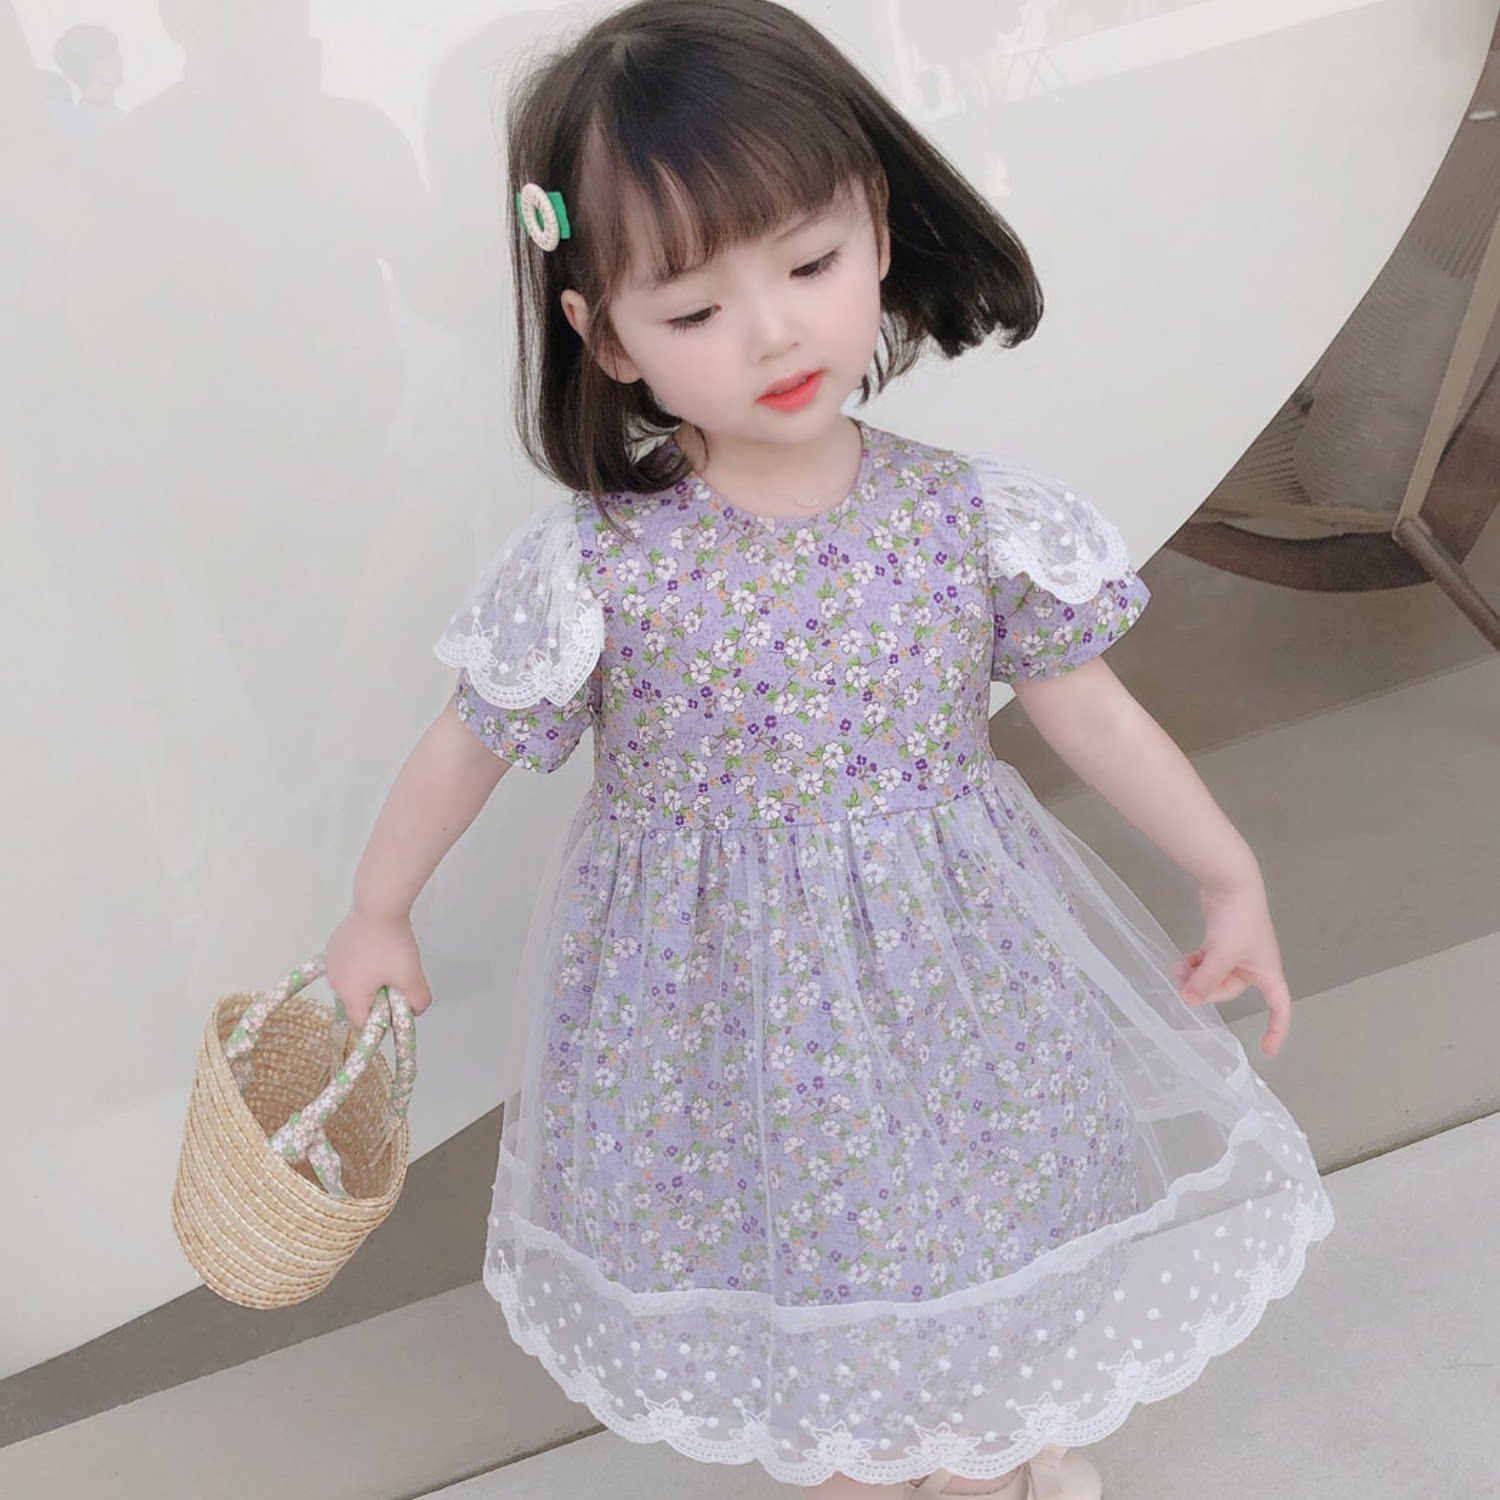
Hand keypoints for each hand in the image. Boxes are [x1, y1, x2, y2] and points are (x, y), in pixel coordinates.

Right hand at [324, 907, 433, 1030]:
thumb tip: (414, 1010)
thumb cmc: (392, 945)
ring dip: (368, 980)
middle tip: (395, 981)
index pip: (362, 1024)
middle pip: (356, 1002)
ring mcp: (331, 963)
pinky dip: (360, 964)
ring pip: (351, 983)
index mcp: (350, 995)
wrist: (378, 906)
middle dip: (376, 998)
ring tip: (386, 962)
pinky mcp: (332, 946)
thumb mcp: (413, 977)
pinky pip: (347, 965)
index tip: (395, 1008)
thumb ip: (418, 1002)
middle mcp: (334, 983)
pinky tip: (374, 949)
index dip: (381, 1022)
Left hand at [1169, 874, 1292, 1058]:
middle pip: (1230, 990)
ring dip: (1196, 975)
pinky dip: (1195, 963)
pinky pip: (1207, 963)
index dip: (1276, 1029)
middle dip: (1207, 988)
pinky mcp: (1219, 941)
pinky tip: (1181, 961)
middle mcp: (1254, 965)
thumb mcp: (1222, 956)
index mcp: (1268, 972)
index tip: (1267, 1051)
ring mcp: (1236, 953)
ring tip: (1178, 967)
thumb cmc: (1239, 921)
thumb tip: (1189, 1002)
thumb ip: (1206, 981)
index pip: (1279, 1007)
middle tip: (1186, 981)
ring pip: (1214, 976)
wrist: (1231, 883)